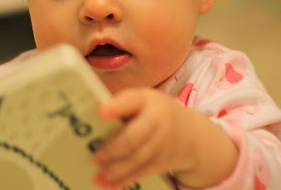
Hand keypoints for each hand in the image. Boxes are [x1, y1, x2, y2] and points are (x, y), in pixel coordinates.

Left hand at [92, 88, 237, 188]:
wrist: (192, 134)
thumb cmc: (155, 112)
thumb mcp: (144, 101)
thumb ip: (122, 107)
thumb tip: (88, 121)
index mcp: (147, 99)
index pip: (131, 100)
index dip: (116, 107)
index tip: (100, 112)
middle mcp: (158, 120)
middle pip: (134, 136)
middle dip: (113, 149)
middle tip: (95, 158)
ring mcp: (163, 142)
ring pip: (137, 158)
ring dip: (116, 170)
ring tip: (98, 176)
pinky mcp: (163, 161)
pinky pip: (142, 172)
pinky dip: (125, 180)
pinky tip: (109, 185)